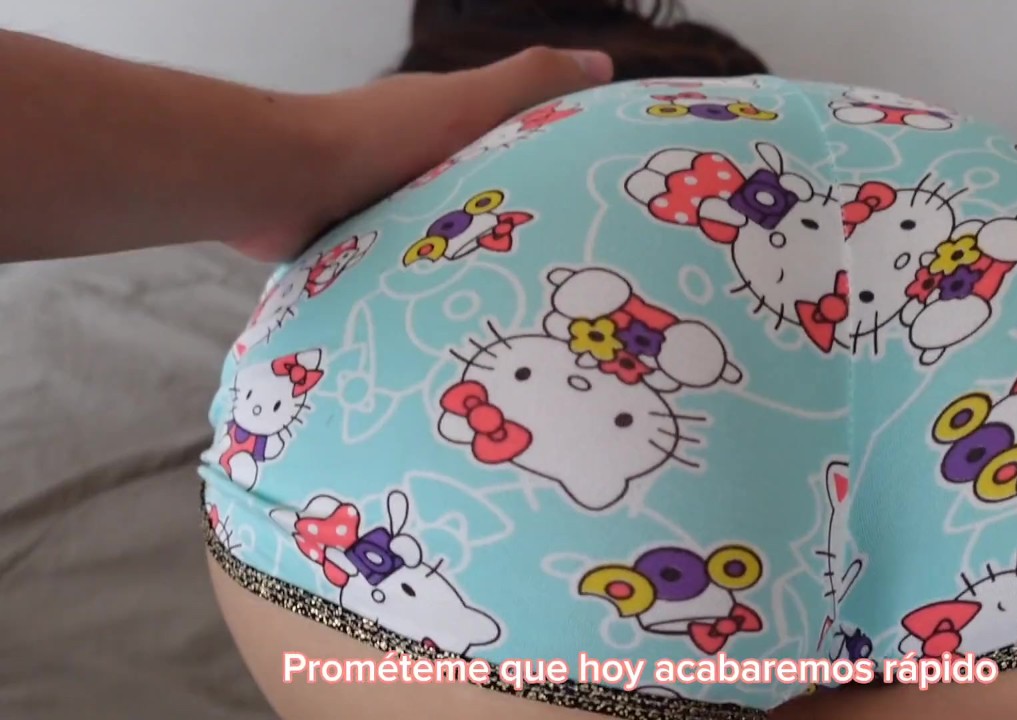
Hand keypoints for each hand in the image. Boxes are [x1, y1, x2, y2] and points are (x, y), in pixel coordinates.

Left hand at [227, 47, 612, 261]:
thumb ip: (528, 84)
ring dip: (484, 256)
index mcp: (454, 125)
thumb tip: (604, 62)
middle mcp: (425, 162)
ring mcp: (394, 206)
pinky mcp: (368, 249)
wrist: (282, 186)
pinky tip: (470, 312)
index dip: (567, 158)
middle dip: (530, 219)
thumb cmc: (379, 139)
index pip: (525, 139)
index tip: (606, 194)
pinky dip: (439, 282)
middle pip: (494, 190)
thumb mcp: (467, 103)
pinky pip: (417, 268)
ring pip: (457, 235)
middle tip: (579, 264)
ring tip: (534, 297)